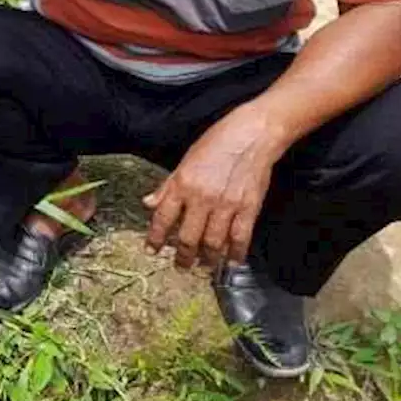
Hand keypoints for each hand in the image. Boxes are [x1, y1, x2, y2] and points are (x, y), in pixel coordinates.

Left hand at [143, 104, 287, 269]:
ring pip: (212, 243)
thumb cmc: (217, 142)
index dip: (155, 238)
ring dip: (206, 259)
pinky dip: (235, 254)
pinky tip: (231, 262)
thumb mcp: (185, 161)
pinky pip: (240, 238)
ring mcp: (226, 205)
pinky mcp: (248, 208)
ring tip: (203, 265)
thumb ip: (167, 187)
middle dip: (182, 256)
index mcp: (182, 184)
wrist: (252, 135)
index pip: (163, 218)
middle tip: (180, 265)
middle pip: (187, 237)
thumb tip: (148, 204)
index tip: (152, 250)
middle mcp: (202, 198)